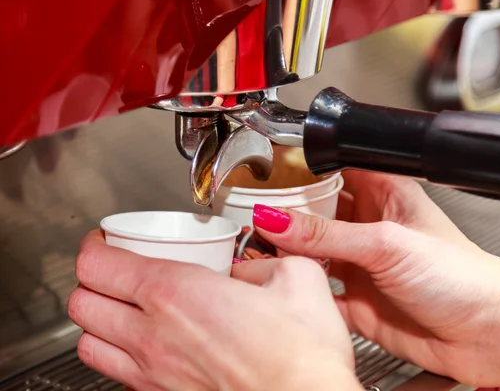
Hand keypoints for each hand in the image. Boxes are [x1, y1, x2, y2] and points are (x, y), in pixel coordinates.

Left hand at [68, 230, 361, 390]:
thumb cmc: (302, 355)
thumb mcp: (296, 277)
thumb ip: (262, 263)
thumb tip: (246, 269)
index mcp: (176, 294)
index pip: (97, 263)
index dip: (95, 243)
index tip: (109, 238)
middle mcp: (152, 337)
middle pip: (81, 303)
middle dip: (92, 279)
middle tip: (117, 268)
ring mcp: (153, 375)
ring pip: (87, 344)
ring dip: (98, 321)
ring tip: (126, 308)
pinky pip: (117, 375)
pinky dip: (119, 356)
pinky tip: (152, 346)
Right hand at [248, 171, 499, 386]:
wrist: (487, 334)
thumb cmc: (462, 277)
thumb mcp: (387, 243)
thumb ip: (327, 234)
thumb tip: (277, 218)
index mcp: (385, 194)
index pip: (334, 170)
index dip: (302, 171)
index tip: (269, 176)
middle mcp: (371, 226)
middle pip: (316, 212)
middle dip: (287, 214)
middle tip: (255, 215)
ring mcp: (363, 264)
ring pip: (312, 251)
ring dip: (288, 252)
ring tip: (258, 247)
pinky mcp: (357, 300)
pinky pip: (317, 290)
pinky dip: (298, 289)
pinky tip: (281, 284)